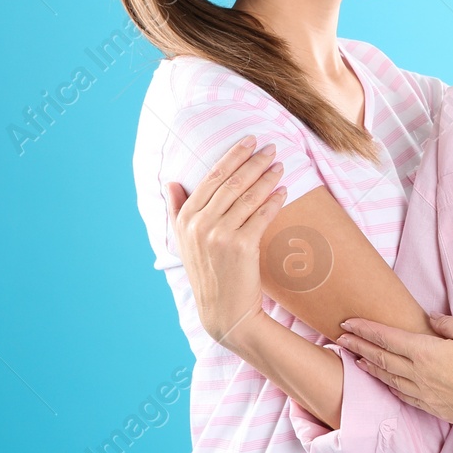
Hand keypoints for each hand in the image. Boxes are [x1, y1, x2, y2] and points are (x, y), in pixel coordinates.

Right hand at [163, 136, 288, 352]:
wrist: (223, 310)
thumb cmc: (207, 272)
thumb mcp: (184, 242)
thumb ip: (177, 210)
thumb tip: (170, 182)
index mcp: (185, 219)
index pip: (211, 177)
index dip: (232, 156)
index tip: (248, 141)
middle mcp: (200, 225)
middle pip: (232, 182)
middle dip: (253, 161)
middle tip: (270, 147)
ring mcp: (220, 235)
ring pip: (248, 196)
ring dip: (267, 176)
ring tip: (280, 165)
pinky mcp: (242, 247)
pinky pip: (262, 215)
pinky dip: (274, 200)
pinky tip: (283, 190)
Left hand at [337, 313, 452, 426]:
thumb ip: (447, 324)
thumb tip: (431, 320)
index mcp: (424, 351)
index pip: (386, 337)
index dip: (365, 329)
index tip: (348, 323)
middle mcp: (417, 374)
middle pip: (381, 358)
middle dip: (359, 347)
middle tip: (341, 339)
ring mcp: (423, 393)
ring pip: (389, 378)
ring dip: (371, 367)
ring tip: (357, 360)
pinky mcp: (432, 408)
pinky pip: (403, 395)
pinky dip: (389, 386)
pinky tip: (386, 382)